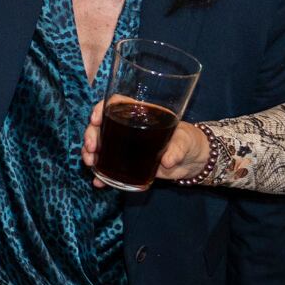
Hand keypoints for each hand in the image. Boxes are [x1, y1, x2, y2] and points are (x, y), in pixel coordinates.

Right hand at [80, 99, 211, 182]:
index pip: (115, 103)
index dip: (101, 109)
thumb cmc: (190, 141)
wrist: (194, 161)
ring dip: (90, 153)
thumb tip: (167, 161)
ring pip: (100, 145)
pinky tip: (99, 181)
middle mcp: (128, 127)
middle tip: (91, 148)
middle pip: (102, 125)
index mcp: (140, 113)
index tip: (95, 121)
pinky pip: (110, 166)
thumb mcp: (185, 142)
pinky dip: (102, 175)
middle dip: (91, 135)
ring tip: (91, 164)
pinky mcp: (128, 162)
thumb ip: (177, 149)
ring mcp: (126, 145)